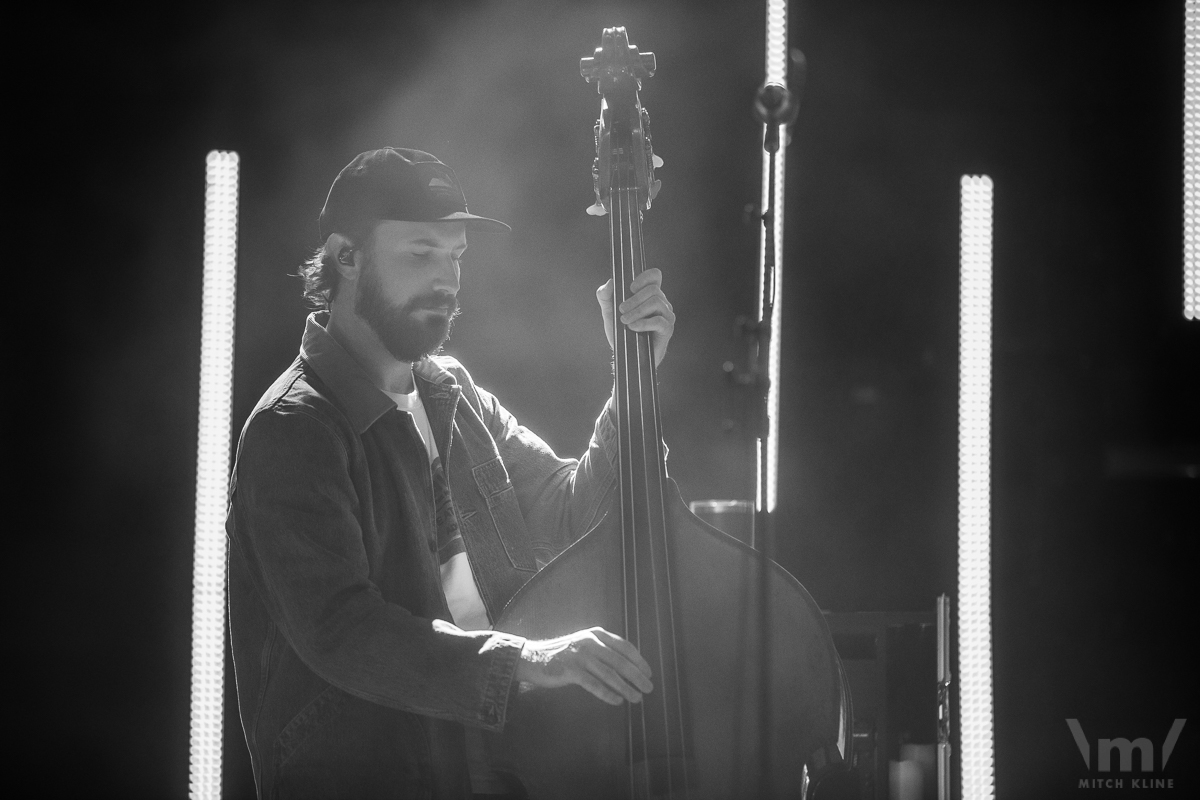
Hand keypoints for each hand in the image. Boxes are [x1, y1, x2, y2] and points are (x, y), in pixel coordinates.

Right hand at [515, 627, 653, 704]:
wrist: (533, 658)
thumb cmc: (563, 654)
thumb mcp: (585, 645)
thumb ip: (603, 650)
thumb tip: (629, 667)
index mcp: (596, 634)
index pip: (624, 646)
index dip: (639, 660)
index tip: (649, 673)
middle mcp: (590, 642)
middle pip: (620, 661)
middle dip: (637, 676)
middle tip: (649, 688)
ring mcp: (580, 656)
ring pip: (610, 674)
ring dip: (626, 688)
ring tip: (637, 698)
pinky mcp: (570, 670)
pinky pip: (594, 684)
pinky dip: (608, 694)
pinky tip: (617, 701)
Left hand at [596, 268, 675, 366]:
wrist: (626, 357)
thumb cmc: (621, 332)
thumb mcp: (608, 312)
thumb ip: (605, 296)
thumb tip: (611, 282)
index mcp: (649, 295)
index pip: (655, 276)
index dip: (644, 277)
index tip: (630, 287)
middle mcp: (661, 303)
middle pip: (653, 289)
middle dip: (634, 299)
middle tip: (620, 310)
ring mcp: (666, 316)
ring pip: (656, 302)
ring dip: (637, 310)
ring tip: (624, 321)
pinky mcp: (667, 329)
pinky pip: (659, 321)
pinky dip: (643, 323)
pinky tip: (633, 327)